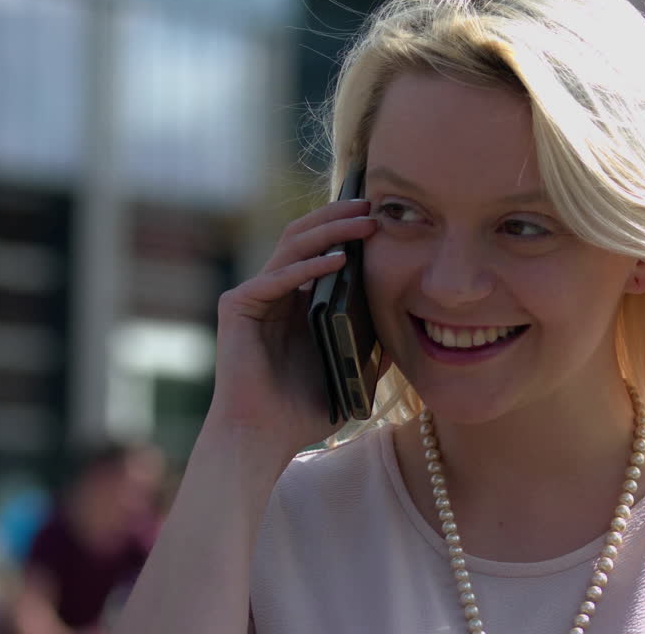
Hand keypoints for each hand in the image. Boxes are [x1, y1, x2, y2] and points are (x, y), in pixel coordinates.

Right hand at [206, 198, 377, 458]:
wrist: (263, 438)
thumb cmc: (302, 412)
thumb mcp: (350, 371)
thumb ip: (371, 346)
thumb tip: (406, 327)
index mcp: (296, 302)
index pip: (321, 250)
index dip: (347, 230)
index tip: (382, 217)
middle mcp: (272, 291)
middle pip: (305, 237)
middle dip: (339, 217)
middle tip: (374, 205)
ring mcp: (253, 296)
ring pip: (292, 246)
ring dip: (330, 231)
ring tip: (365, 223)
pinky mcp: (237, 306)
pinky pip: (277, 276)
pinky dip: (308, 267)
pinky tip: (338, 261)